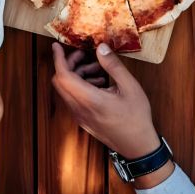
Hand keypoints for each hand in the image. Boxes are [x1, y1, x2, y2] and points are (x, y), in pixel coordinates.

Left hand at [52, 42, 172, 188]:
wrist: (138, 147)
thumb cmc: (136, 118)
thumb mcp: (130, 87)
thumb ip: (113, 66)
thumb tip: (100, 47)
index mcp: (90, 100)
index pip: (63, 76)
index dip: (58, 59)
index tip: (57, 46)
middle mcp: (80, 109)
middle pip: (61, 82)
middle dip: (69, 64)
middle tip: (84, 55)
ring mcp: (80, 117)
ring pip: (67, 90)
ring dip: (77, 76)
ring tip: (99, 71)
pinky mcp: (83, 121)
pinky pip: (73, 99)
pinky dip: (80, 87)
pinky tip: (100, 85)